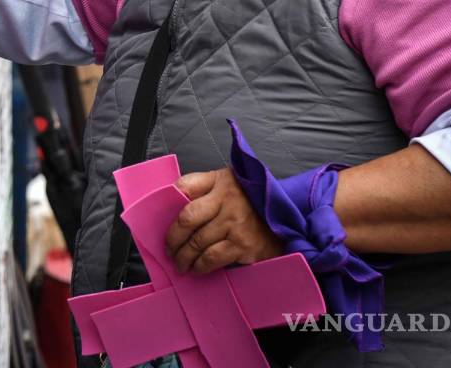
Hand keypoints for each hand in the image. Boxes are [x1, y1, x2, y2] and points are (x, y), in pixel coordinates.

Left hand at [165, 168, 283, 274]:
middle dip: (172, 238)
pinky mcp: (244, 246)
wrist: (289, 217)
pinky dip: (200, 266)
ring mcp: (236, 225)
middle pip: (187, 220)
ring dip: (183, 257)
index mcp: (221, 182)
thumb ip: (201, 185)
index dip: (170, 203)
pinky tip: (197, 269)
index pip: (186, 188)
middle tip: (168, 250)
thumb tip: (172, 197)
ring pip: (197, 243)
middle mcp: (227, 201)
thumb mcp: (228, 181)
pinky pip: (213, 258)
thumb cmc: (251, 200)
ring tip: (180, 264)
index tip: (162, 222)